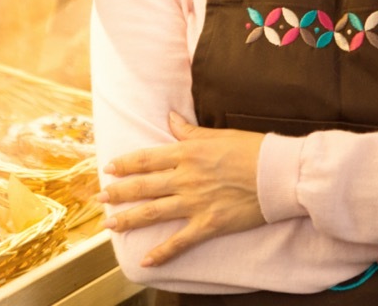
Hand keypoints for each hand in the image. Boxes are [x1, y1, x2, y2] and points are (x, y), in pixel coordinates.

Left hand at [97, 111, 264, 266]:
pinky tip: (146, 261)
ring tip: (110, 225)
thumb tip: (170, 117)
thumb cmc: (252, 149)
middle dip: (117, 192)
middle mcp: (185, 177)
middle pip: (143, 186)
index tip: (108, 168)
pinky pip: (180, 241)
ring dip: (128, 219)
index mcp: (187, 153)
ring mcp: (195, 202)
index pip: (146, 159)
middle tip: (98, 198)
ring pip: (153, 212)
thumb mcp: (217, 134)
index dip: (124, 164)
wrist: (279, 173)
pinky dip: (162, 252)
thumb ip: (189, 130)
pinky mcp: (209, 224)